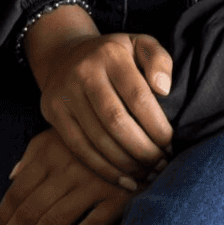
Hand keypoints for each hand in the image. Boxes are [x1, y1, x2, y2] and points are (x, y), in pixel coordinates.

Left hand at [0, 128, 132, 224]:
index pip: (18, 191)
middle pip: (29, 211)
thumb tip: (12, 175)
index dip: (1, 218)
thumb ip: (35, 152)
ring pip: (51, 223)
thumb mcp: (63, 134)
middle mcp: (68, 168)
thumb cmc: (99, 137)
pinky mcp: (117, 200)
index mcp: (51, 152)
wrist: (145, 134)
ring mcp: (93, 184)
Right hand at [24, 8, 173, 185]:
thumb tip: (163, 88)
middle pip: (116, 122)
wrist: (64, 54)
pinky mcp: (52, 112)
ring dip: (127, 164)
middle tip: (162, 165)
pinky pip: (80, 148)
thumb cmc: (114, 56)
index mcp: (110, 54)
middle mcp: (84, 72)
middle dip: (144, 151)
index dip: (157, 127)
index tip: (171, 144)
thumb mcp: (139, 44)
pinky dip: (105, 169)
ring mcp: (65, 93)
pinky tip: (126, 180)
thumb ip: (159, 60)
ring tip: (148, 174)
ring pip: (98, 139)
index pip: (138, 97)